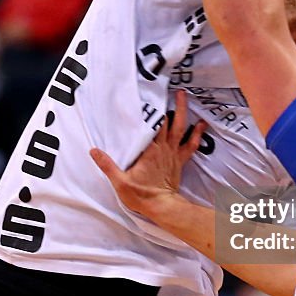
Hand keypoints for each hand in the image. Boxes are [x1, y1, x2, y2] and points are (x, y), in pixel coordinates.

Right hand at [90, 91, 205, 219]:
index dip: (150, 111)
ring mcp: (173, 154)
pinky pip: (191, 145)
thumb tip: (94, 151)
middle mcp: (163, 148)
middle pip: (167, 122)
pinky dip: (198, 134)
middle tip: (170, 88)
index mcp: (149, 150)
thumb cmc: (141, 195)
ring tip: (184, 96)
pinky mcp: (180, 161)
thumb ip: (107, 165)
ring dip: (183, 111)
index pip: (150, 126)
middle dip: (168, 104)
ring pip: (181, 128)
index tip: (148, 95)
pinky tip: (202, 124)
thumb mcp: (120, 181)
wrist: (161, 207)